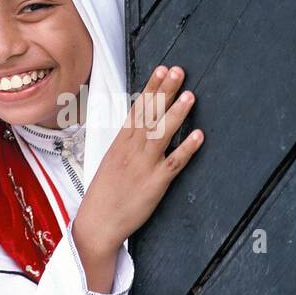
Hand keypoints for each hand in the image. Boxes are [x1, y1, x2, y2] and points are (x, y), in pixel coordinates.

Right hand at [72, 65, 202, 264]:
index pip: (137, 109)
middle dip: (164, 91)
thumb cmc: (104, 195)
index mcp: (119, 143)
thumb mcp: (111, 163)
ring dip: (176, 113)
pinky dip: (187, 148)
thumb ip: (126, 145)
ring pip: (161, 134)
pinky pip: (174, 163)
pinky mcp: (155, 184)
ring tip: (190, 95)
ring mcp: (143, 166)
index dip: (150, 88)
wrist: (97, 224)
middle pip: (149, 115)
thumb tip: (140, 128)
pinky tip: (199, 135)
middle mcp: (131, 150)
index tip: (161, 69)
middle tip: (178, 71)